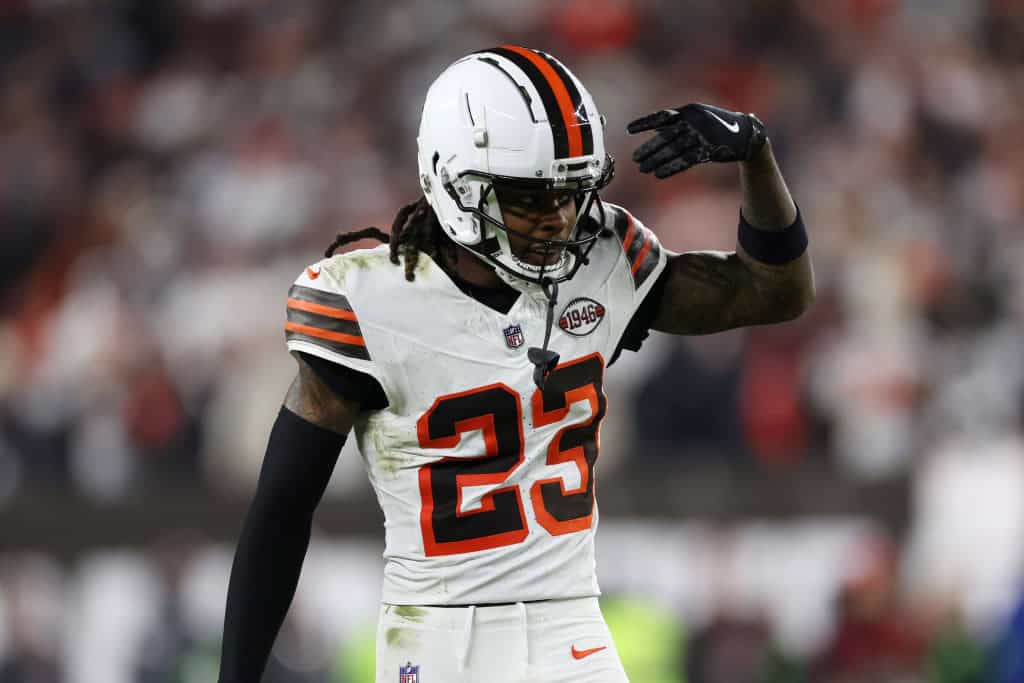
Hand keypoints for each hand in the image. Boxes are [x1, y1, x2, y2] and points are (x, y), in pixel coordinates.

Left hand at [627, 103, 766, 178]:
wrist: (745, 135)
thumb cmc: (717, 125)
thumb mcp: (697, 117)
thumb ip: (677, 121)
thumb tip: (656, 126)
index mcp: (689, 110)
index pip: (661, 117)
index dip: (644, 123)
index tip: (628, 130)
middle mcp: (694, 122)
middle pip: (666, 137)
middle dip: (649, 149)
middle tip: (635, 159)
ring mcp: (701, 136)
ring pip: (674, 150)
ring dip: (656, 160)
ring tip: (642, 169)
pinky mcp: (708, 150)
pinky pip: (686, 161)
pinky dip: (671, 167)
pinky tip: (658, 174)